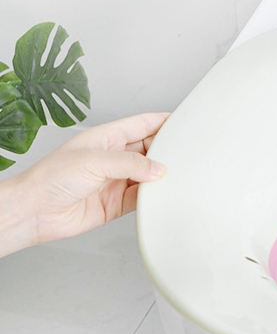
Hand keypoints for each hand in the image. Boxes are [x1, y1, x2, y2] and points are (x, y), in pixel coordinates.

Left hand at [4, 112, 168, 250]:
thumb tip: (158, 169)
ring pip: (149, 175)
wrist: (34, 211)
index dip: (162, 122)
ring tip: (177, 175)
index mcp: (106, 138)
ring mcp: (116, 181)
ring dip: (161, 176)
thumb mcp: (95, 161)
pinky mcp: (116, 203)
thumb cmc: (51, 178)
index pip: (142, 125)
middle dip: (167, 150)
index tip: (183, 122)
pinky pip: (142, 198)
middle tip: (185, 153)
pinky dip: (153, 197)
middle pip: (149, 150)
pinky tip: (160, 194)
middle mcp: (113, 158)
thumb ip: (130, 164)